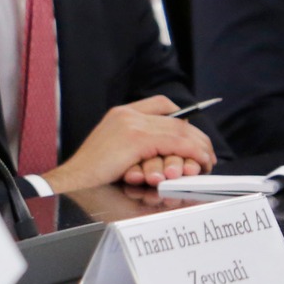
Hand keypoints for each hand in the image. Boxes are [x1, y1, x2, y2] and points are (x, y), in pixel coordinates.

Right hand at [40, 97, 215, 194]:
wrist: (75, 179)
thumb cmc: (94, 172)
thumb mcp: (115, 149)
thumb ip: (135, 142)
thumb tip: (163, 148)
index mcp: (121, 113)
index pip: (160, 103)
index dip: (182, 115)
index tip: (192, 132)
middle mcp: (127, 114)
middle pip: (176, 120)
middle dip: (198, 137)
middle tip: (208, 153)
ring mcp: (132, 125)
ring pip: (179, 131)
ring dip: (200, 147)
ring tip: (208, 161)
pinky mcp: (137, 139)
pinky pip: (176, 143)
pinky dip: (193, 153)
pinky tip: (201, 163)